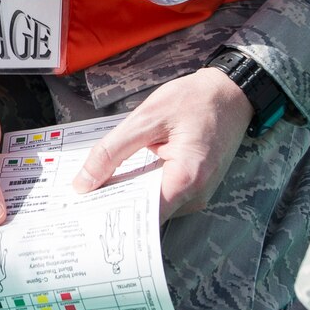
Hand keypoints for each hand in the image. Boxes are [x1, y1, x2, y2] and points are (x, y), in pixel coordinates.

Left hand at [69, 68, 252, 220]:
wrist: (232, 94)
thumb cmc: (195, 100)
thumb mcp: (146, 118)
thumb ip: (112, 151)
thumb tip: (83, 184)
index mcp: (186, 178)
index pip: (140, 215)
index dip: (109, 214)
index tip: (81, 212)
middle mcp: (195, 196)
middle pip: (145, 215)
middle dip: (112, 207)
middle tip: (78, 200)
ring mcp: (197, 195)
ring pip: (152, 208)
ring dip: (125, 198)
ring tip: (93, 189)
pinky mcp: (194, 189)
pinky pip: (161, 197)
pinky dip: (139, 190)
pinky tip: (118, 180)